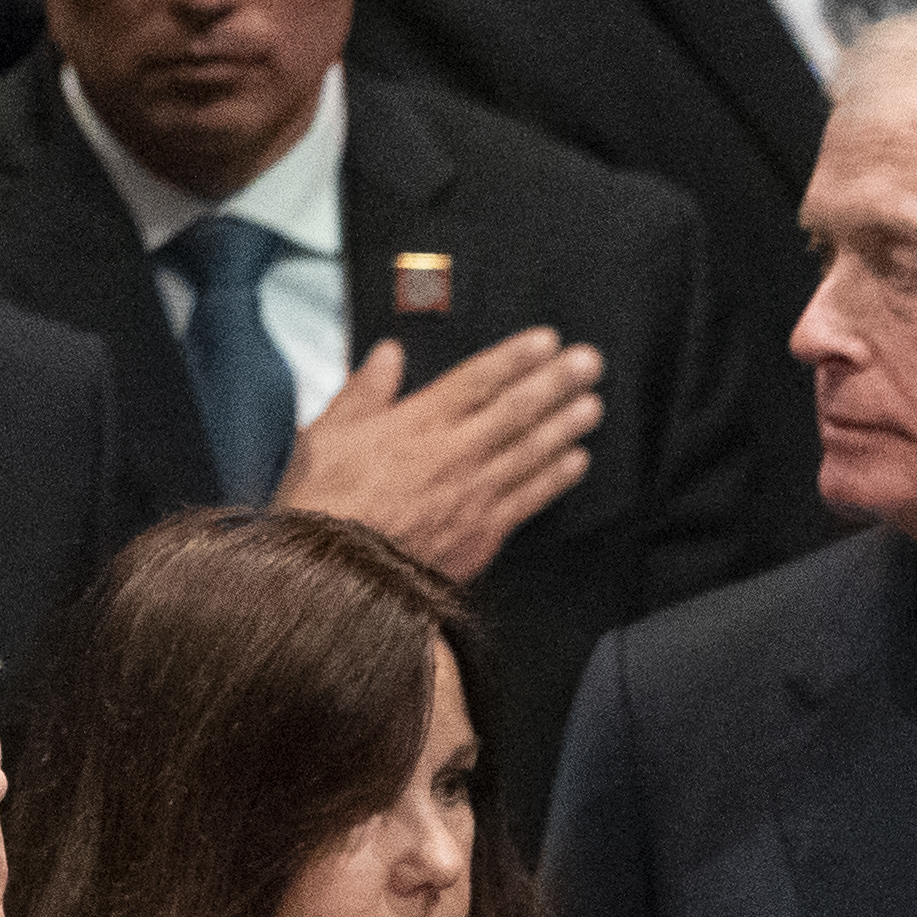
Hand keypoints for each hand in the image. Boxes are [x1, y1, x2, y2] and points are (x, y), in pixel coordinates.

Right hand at [276, 330, 602, 582]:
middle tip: (588, 362)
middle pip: (517, 410)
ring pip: (531, 451)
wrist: (335, 576)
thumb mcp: (328, 433)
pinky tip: (578, 460)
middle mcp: (455, 454)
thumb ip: (365, 391)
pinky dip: (557, 477)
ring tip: (592, 404)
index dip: (516, 357)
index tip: (546, 340)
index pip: (478, 379)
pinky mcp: (484, 532)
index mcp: (418, 424)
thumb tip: (387, 354)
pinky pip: (530, 498)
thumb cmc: (323, 505)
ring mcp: (474, 494)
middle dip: (556, 383)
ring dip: (566, 425)